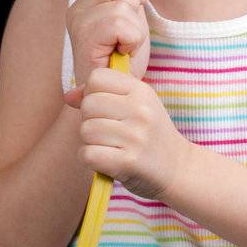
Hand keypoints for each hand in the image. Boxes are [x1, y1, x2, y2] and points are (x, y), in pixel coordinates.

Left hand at [64, 66, 192, 202]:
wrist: (178, 169)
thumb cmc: (150, 135)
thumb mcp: (135, 107)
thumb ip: (102, 96)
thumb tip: (68, 96)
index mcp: (141, 91)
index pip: (96, 77)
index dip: (93, 93)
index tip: (106, 109)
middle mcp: (140, 110)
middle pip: (88, 105)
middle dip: (90, 120)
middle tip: (108, 132)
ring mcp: (135, 136)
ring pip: (86, 130)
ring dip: (91, 142)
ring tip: (111, 147)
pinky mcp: (128, 161)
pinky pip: (88, 154)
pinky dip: (91, 159)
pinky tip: (107, 160)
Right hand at [67, 0, 150, 88]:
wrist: (116, 95)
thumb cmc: (123, 62)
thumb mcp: (131, 19)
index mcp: (83, 5)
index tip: (137, 7)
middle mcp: (75, 13)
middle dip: (132, 3)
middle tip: (131, 31)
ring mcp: (77, 26)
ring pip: (118, 3)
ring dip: (135, 27)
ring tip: (127, 45)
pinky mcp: (85, 41)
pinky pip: (121, 22)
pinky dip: (133, 39)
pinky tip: (125, 53)